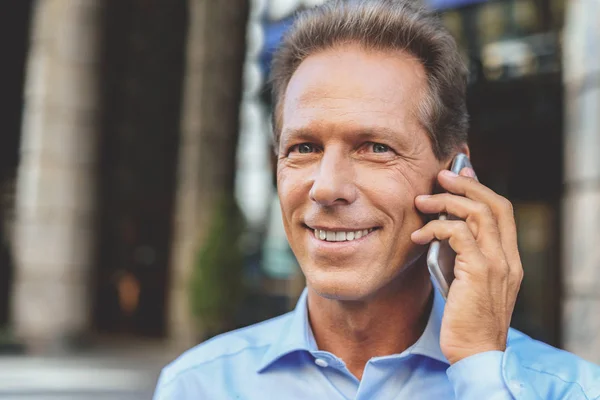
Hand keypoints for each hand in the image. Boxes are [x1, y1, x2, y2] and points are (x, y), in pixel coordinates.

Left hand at [411, 167, 522, 364]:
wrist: (474, 352)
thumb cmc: (465, 318)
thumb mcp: (467, 280)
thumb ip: (462, 254)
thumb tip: (441, 226)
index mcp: (508, 258)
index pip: (502, 211)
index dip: (480, 188)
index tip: (459, 175)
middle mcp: (508, 258)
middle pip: (494, 204)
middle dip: (467, 184)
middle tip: (440, 176)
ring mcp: (497, 263)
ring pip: (477, 213)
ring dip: (446, 202)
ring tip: (421, 202)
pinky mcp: (479, 272)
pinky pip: (458, 234)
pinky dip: (435, 228)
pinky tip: (418, 235)